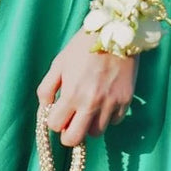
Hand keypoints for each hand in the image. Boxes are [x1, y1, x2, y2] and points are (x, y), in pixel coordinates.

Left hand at [37, 28, 138, 146]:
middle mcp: (91, 103)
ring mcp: (111, 104)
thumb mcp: (59, 62)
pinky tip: (105, 99)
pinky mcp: (126, 101)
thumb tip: (44, 108)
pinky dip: (108, 116)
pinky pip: (114, 121)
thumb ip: (47, 88)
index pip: (56, 126)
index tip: (58, 111)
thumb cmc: (83, 45)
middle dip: (69, 133)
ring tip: (89, 107)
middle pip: (75, 140)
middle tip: (71, 120)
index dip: (54, 119)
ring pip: (96, 133)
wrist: (115, 31)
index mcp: (72, 94)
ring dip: (89, 124)